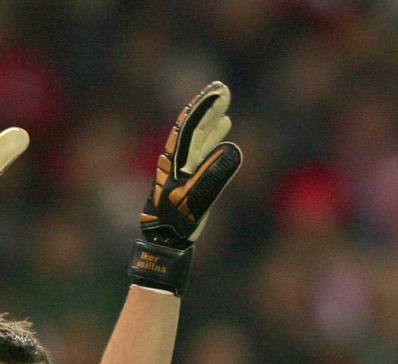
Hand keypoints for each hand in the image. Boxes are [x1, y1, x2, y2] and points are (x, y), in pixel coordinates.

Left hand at [139, 81, 241, 248]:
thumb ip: (215, 175)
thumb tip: (234, 149)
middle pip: (193, 126)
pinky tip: (224, 130)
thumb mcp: (197, 199)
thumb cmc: (177, 221)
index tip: (220, 91)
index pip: (191, 126)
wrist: (163, 240)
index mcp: (175, 160)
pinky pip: (203, 150)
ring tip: (223, 104)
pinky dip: (213, 137)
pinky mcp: (189, 177)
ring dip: (211, 119)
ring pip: (198, 136)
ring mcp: (183, 167)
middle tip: (223, 88)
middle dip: (207, 107)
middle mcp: (178, 158)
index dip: (205, 107)